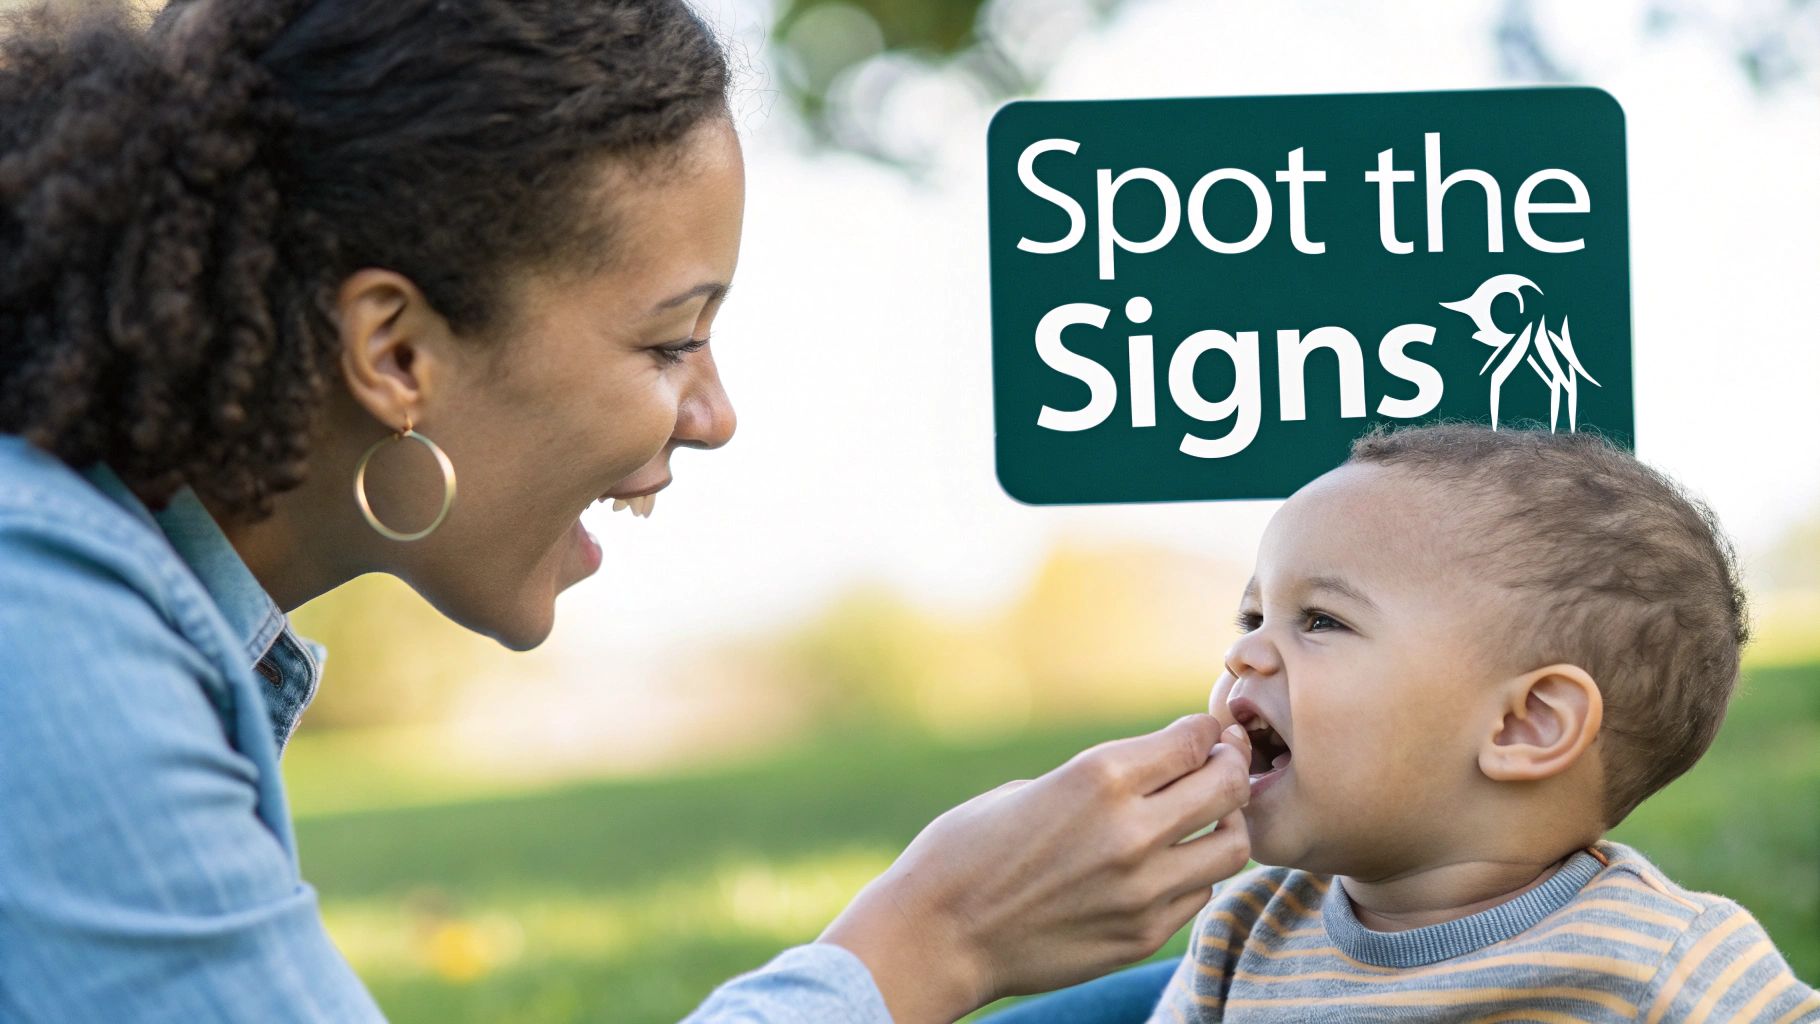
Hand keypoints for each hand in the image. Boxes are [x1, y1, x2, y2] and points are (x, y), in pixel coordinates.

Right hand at [820, 714, 1252, 1023]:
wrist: (937, 936)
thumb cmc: (966, 851)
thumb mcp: (1032, 788)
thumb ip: (1101, 782)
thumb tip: (1154, 776)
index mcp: (1100, 776)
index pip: (1194, 740)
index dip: (1205, 733)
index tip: (1203, 736)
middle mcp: (1133, 829)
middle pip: (1228, 786)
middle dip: (1230, 767)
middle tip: (1221, 767)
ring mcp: (1143, 889)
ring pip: (1231, 847)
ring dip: (1224, 826)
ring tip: (1204, 822)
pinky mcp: (1143, 935)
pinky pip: (1198, 894)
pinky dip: (1193, 875)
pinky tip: (1167, 867)